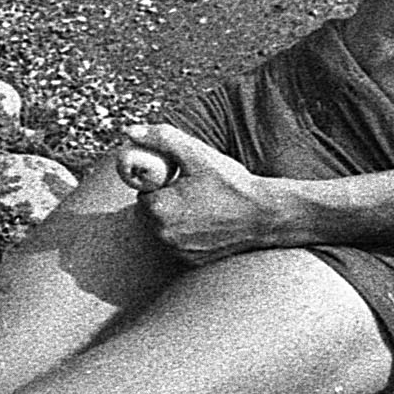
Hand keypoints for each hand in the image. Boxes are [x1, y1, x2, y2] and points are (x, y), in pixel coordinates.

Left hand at [116, 122, 276, 263]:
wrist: (263, 215)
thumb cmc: (230, 182)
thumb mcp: (196, 154)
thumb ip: (160, 138)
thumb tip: (130, 131)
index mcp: (157, 208)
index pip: (142, 193)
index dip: (159, 184)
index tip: (179, 180)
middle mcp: (162, 235)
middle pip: (149, 214)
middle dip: (163, 201)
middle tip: (190, 191)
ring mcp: (176, 252)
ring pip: (162, 230)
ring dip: (172, 219)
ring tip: (199, 206)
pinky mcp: (190, 262)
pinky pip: (177, 245)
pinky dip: (185, 235)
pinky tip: (205, 223)